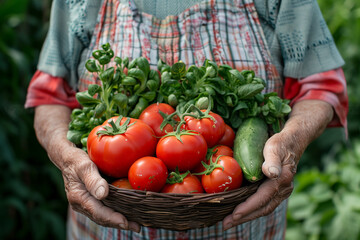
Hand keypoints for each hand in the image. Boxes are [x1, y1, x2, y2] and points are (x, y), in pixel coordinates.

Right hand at [34, 105, 139, 231]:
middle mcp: (82, 205)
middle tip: (138, 227)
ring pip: (104, 216)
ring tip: (136, 224)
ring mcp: (86, 204)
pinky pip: (104, 210)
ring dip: (119, 221)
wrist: (67, 159)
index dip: (113, 218)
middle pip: (103, 218)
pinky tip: (128, 214)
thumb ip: (93, 180)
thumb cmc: (76, 160)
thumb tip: (103, 194)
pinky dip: (116, 213)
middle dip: (120, 223)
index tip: (126, 222)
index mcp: (79, 198)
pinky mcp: (91, 201)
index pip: (98, 212)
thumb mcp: (84, 166)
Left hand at [222, 100, 333, 229]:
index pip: (262, 198)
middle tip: (225, 224)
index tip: (233, 215)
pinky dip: (252, 210)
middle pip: (262, 208)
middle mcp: (284, 189)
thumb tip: (271, 173)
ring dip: (247, 216)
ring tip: (230, 221)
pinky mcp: (278, 191)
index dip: (247, 208)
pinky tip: (241, 212)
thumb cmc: (280, 143)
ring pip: (264, 209)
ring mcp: (282, 192)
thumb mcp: (274, 148)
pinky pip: (265, 204)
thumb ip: (272, 161)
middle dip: (243, 217)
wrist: (292, 142)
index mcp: (282, 180)